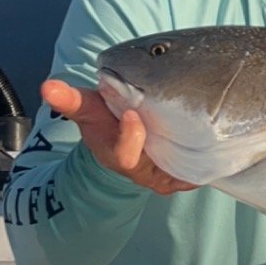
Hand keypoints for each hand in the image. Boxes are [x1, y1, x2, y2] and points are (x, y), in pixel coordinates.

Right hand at [41, 79, 196, 196]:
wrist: (124, 144)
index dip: (129, 137)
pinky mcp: (180, 178)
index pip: (122, 153)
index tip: (132, 116)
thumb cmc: (106, 122)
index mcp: (115, 155)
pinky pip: (197, 174)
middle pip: (157, 166)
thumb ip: (69, 99)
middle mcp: (139, 170)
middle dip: (165, 144)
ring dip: (192, 156)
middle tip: (172, 120)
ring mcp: (160, 176)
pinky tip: (218, 148)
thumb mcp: (88, 110)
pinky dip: (206, 165)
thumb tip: (47, 87)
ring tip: (204, 132)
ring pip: (181, 170)